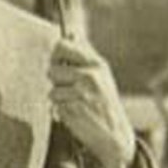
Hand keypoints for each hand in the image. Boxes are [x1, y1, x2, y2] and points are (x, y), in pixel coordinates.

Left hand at [49, 35, 138, 167]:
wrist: (115, 135)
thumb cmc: (104, 102)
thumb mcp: (102, 75)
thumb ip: (85, 55)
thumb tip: (71, 32)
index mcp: (97, 64)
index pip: (61, 46)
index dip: (56, 56)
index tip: (61, 64)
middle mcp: (89, 76)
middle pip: (52, 69)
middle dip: (58, 81)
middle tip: (72, 90)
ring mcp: (80, 93)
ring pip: (52, 90)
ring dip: (59, 99)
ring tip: (76, 104)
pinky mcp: (72, 109)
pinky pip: (54, 105)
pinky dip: (60, 111)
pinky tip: (75, 114)